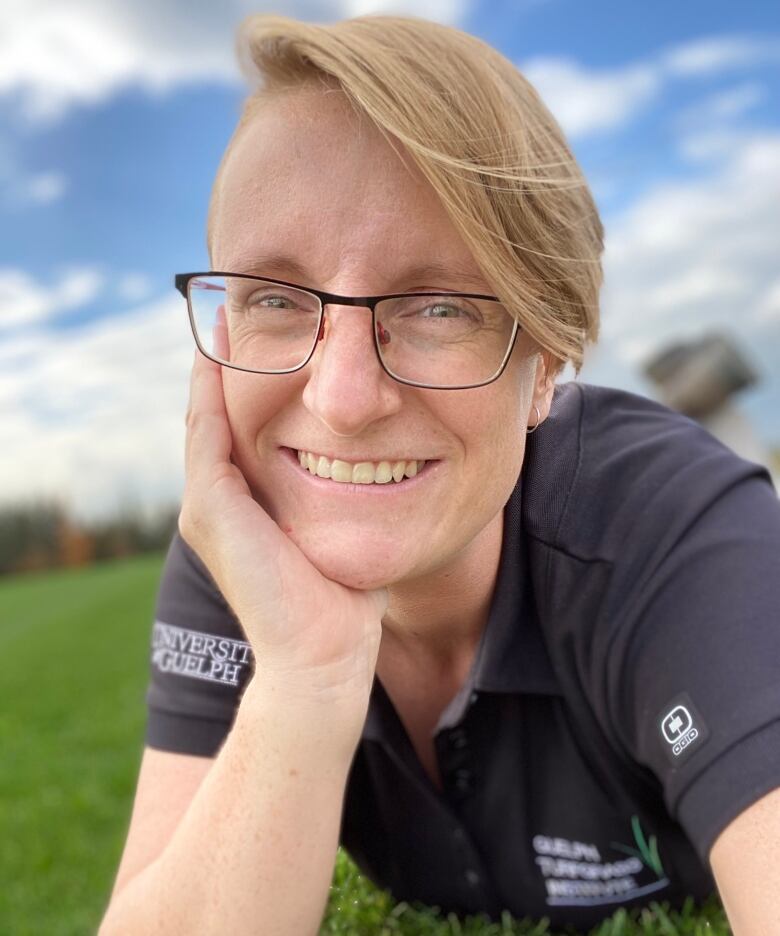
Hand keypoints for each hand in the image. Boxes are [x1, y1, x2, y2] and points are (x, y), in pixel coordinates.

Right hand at [179, 347, 387, 706]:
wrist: (324, 656)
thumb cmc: (342, 600)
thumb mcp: (341, 532)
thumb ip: (344, 499)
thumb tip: (384, 467)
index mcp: (246, 506)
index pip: (241, 430)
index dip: (249, 384)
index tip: (273, 339)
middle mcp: (217, 501)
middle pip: (215, 416)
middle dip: (228, 365)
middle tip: (238, 311)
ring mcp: (207, 505)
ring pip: (204, 416)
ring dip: (214, 366)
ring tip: (227, 316)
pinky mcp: (209, 509)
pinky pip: (207, 432)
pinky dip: (212, 389)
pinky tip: (223, 349)